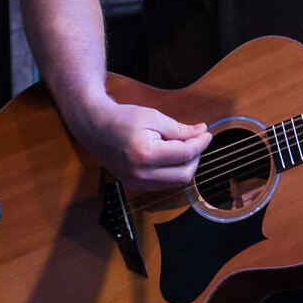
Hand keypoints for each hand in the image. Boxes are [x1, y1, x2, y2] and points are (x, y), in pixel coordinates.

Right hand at [64, 94, 212, 192]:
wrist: (95, 127)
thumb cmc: (123, 118)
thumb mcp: (153, 117)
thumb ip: (179, 129)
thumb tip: (201, 133)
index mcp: (145, 154)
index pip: (185, 154)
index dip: (200, 143)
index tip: (206, 133)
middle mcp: (141, 174)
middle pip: (184, 175)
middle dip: (196, 157)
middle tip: (196, 140)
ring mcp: (136, 183)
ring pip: (175, 183)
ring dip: (186, 166)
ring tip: (184, 147)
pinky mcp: (134, 186)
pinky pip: (163, 185)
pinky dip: (173, 172)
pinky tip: (171, 157)